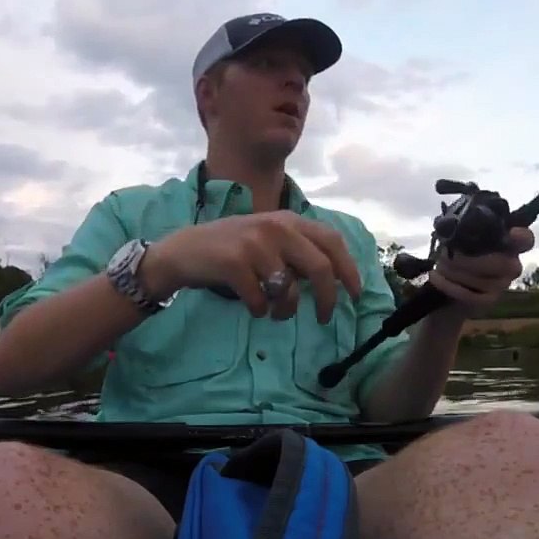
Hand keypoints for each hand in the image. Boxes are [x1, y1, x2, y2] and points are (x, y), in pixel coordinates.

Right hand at [140, 211, 362, 322]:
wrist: (183, 252)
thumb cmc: (231, 250)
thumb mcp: (268, 241)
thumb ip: (298, 252)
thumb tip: (330, 280)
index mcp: (289, 220)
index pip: (332, 241)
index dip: (349, 269)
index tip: (355, 294)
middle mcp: (276, 227)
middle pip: (320, 267)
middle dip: (327, 299)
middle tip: (323, 318)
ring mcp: (255, 243)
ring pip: (288, 288)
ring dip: (285, 310)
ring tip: (275, 313)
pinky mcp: (234, 263)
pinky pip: (260, 299)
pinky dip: (260, 310)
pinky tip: (252, 306)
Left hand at [427, 227, 534, 316]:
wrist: (446, 284)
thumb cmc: (456, 254)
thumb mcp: (457, 237)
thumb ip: (464, 229)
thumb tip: (458, 226)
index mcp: (506, 242)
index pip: (525, 239)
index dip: (521, 237)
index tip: (511, 234)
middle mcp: (511, 262)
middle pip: (502, 264)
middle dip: (469, 260)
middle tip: (447, 255)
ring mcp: (503, 283)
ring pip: (485, 281)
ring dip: (456, 272)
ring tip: (441, 264)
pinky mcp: (490, 299)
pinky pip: (474, 297)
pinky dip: (452, 287)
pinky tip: (437, 278)